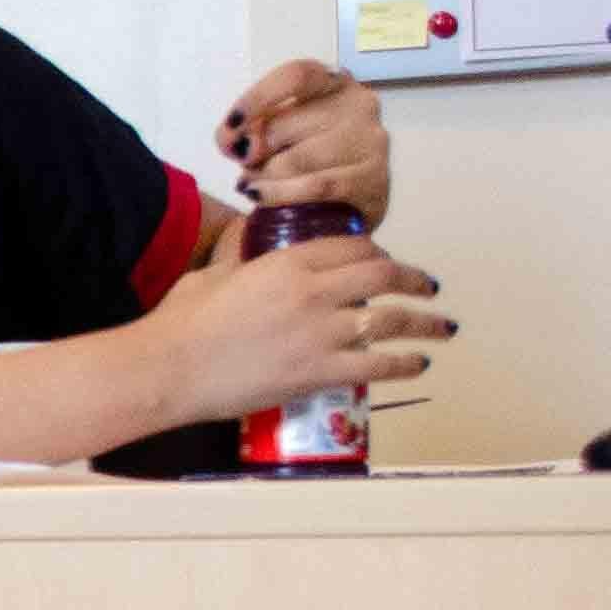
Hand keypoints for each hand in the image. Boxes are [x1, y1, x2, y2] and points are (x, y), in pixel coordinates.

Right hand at [137, 231, 447, 428]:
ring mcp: (320, 334)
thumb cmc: (182, 322)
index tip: (384, 260)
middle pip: (382, 274)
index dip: (376, 250)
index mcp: (287, 262)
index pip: (352, 245)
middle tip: (428, 286)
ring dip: (424, 322)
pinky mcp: (319, 373)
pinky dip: (404, 363)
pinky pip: (377, 365)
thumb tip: (248, 236)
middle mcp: (313, 292)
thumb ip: (241, 254)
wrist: (169, 369)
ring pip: (390, 319)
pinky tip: (418, 363)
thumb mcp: (213, 274)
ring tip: (442, 326)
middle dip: (412, 279)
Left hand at [217, 60, 390, 226]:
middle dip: (253, 153)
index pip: (296, 75)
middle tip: (248, 168)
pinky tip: (262, 197)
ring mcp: (370, 141)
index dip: (257, 99)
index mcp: (332, 81)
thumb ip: (246, 129)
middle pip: (283, 126)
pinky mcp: (374, 179)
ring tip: (255, 186)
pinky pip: (316, 186)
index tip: (231, 126)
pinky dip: (280, 194)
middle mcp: (358, 103)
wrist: (345, 207)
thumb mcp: (272, 134)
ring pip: (296, 160)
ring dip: (264, 178)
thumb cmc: (304, 161)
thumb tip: (236, 142)